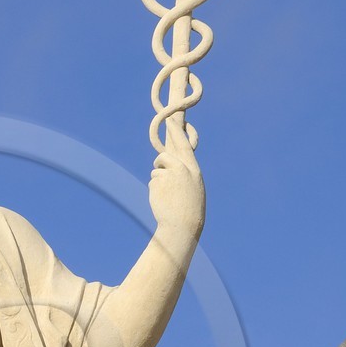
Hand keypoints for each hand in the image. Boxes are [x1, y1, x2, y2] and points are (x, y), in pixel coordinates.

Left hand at [148, 121, 205, 239]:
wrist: (182, 225)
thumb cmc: (189, 209)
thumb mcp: (192, 188)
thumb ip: (183, 174)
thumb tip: (168, 164)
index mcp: (193, 170)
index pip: (184, 146)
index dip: (177, 133)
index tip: (170, 121)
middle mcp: (181, 168)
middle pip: (166, 155)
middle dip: (161, 155)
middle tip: (160, 150)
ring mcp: (168, 174)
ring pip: (157, 171)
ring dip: (158, 180)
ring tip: (167, 196)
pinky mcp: (157, 182)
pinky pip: (152, 181)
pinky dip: (154, 189)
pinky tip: (162, 200)